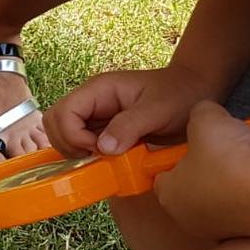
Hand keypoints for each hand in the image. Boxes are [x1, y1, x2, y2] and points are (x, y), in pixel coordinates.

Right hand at [44, 65, 216, 157]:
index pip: (63, 112)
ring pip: (63, 135)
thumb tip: (102, 148)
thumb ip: (130, 126)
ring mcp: (95, 116)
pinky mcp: (103, 130)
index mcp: (98, 90)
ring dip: (76, 152)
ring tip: (104, 159)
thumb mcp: (158, 109)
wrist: (196, 93)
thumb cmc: (179, 94)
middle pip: (54, 123)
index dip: (73, 135)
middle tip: (96, 157)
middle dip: (69, 145)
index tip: (99, 150)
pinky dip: (88, 156)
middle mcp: (91, 102)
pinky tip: (110, 160)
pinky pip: (81, 144)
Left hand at [153, 101, 249, 238]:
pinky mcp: (247, 236)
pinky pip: (245, 208)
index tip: (195, 143)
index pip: (162, 173)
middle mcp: (188, 219)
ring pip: (221, 198)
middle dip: (208, 167)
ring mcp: (218, 231)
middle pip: (192, 186)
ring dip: (233, 179)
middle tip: (225, 149)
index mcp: (168, 194)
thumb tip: (207, 116)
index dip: (178, 155)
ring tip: (249, 161)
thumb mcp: (206, 118)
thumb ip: (199, 114)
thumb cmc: (228, 156)